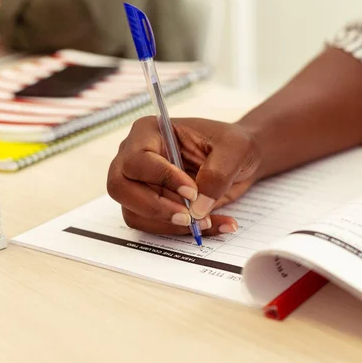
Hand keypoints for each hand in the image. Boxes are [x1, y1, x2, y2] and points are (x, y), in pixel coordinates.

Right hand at [107, 117, 260, 235]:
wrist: (240, 160)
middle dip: (154, 207)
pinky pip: (154, 225)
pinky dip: (181, 231)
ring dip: (169, 224)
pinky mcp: (152, 204)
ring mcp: (140, 182)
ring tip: (207, 221)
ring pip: (135, 213)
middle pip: (121, 188)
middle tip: (189, 217)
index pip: (138, 159)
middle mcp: (136, 156)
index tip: (192, 192)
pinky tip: (211, 224)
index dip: (162, 178)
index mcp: (150, 131)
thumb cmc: (234, 144)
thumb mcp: (236, 149)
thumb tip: (197, 207)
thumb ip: (217, 174)